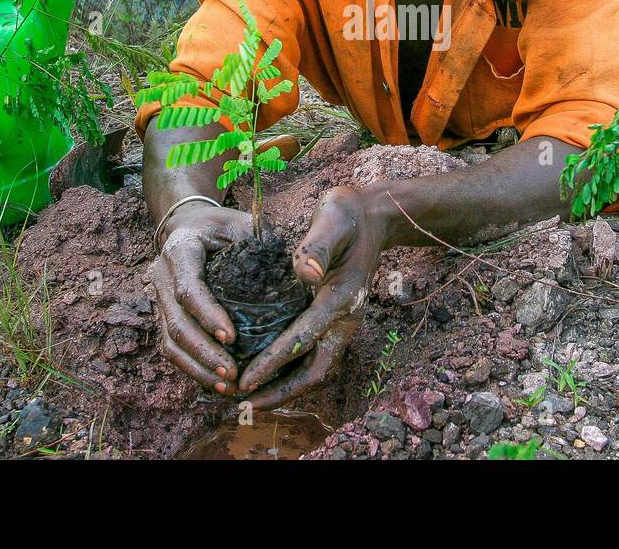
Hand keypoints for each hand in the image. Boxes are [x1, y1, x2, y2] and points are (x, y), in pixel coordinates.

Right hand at [152, 201, 252, 394]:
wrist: (188, 225)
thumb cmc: (221, 225)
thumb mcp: (241, 222)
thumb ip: (261, 239)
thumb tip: (296, 267)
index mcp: (181, 251)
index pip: (189, 288)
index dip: (208, 315)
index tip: (232, 338)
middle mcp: (163, 278)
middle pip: (176, 324)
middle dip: (204, 353)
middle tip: (233, 374)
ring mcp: (160, 300)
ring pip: (170, 342)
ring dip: (197, 368)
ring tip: (228, 386)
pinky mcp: (165, 316)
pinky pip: (173, 348)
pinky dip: (193, 367)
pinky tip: (216, 382)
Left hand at [239, 185, 387, 407]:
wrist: (373, 215)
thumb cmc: (347, 214)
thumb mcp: (332, 220)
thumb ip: (317, 247)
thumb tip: (305, 272)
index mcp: (340, 298)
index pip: (303, 339)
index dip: (273, 363)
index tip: (246, 381)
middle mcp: (344, 318)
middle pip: (315, 371)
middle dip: (281, 391)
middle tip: (245, 403)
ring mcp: (341, 321)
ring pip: (315, 368)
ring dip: (285, 386)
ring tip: (251, 398)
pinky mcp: (334, 318)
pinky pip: (312, 354)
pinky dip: (290, 369)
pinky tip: (265, 372)